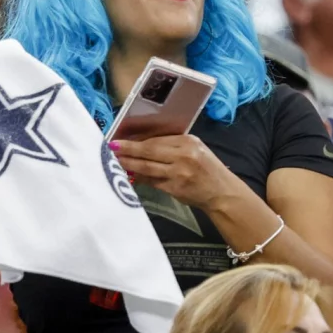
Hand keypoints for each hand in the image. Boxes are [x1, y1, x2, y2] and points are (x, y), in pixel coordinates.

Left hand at [111, 135, 243, 211]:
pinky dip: (138, 178)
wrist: (222, 192)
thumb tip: (142, 149)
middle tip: (110, 148)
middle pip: (149, 150)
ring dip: (128, 164)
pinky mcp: (175, 187)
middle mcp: (184, 155)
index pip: (157, 140)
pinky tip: (128, 176)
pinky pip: (151, 181)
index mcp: (189, 141)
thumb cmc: (208, 170)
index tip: (120, 140)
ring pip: (146, 166)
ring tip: (114, 161)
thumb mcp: (195, 152)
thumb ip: (172, 149)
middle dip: (127, 149)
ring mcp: (179, 172)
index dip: (136, 141)